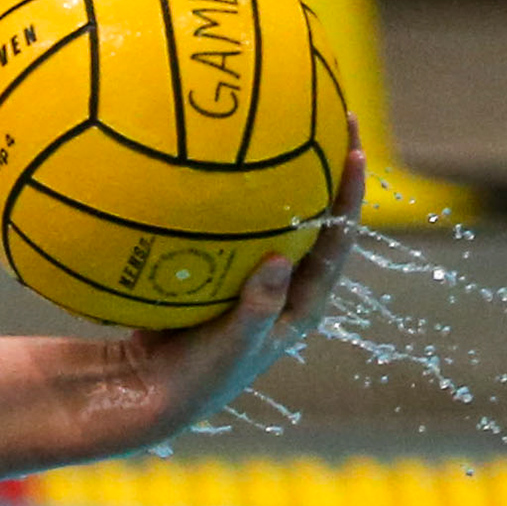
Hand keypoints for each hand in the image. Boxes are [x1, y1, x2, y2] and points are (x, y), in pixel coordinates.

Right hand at [109, 131, 367, 442]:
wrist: (152, 390)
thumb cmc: (199, 377)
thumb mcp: (231, 347)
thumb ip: (255, 309)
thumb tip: (278, 260)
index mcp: (302, 301)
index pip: (338, 240)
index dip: (348, 196)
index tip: (354, 151)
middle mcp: (285, 283)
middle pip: (316, 216)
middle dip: (326, 166)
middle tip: (331, 115)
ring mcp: (252, 275)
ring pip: (276, 215)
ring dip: (283, 172)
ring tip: (281, 122)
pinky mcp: (220, 272)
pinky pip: (233, 223)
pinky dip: (231, 194)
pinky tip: (210, 160)